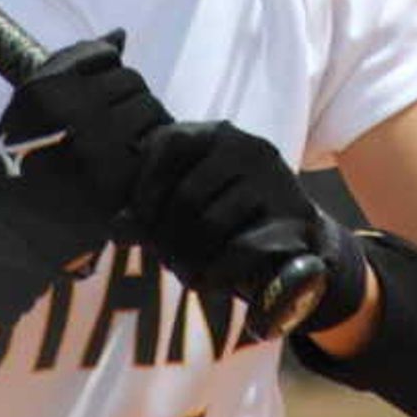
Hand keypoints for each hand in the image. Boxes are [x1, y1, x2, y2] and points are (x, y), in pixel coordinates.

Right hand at [0, 32, 172, 270]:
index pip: (105, 55)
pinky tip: (130, 167)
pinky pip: (156, 145)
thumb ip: (74, 60)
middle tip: (106, 130)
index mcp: (45, 90)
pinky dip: (150, 154)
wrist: (11, 229)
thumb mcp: (31, 103)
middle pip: (132, 81)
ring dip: (142, 125)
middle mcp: (72, 113)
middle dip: (125, 101)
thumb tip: (120, 35)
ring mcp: (99, 147)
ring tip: (118, 149)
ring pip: (150, 109)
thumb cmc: (23, 158)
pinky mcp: (121, 180)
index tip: (89, 102)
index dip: (104, 76)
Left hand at [129, 120, 366, 336]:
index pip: (168, 144)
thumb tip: (117, 227)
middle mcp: (249, 148)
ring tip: (186, 274)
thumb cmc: (229, 222)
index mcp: (217, 135)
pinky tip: (209, 281)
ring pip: (212, 223)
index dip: (146, 188)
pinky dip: (216, 272)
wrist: (299, 243)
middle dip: (167, 237)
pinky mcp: (294, 219)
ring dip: (189, 260)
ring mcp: (275, 181)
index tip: (143, 221)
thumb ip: (149, 214)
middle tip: (165, 261)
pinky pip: (241, 248)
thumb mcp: (186, 210)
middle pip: (187, 195)